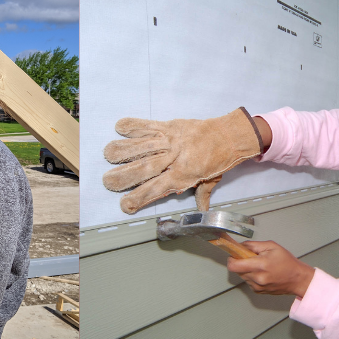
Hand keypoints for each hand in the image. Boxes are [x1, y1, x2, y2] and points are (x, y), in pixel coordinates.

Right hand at [102, 107, 263, 212]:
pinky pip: (149, 125)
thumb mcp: (211, 181)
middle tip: (108, 182)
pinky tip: (119, 127)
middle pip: (145, 169)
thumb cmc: (220, 160)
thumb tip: (200, 213)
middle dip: (124, 176)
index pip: (156, 189)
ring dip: (123, 150)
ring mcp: (171, 141)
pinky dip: (134, 125)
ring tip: (108, 154)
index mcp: (183, 176)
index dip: (139, 198)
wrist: (231, 134)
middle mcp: (174, 159)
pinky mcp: (171, 126)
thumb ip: (202, 196)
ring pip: (143, 146)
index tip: (125, 205)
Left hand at [227, 240, 315, 296]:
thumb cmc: (288, 263)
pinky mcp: (258, 291)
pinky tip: (263, 273)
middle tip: (252, 258)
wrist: (298, 279)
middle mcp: (257, 278)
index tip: (235, 254)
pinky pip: (248, 281)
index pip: (234, 265)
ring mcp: (257, 286)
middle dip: (241, 262)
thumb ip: (253, 245)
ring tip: (260, 266)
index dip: (232, 258)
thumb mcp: (272, 246)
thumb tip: (240, 246)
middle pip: (237, 270)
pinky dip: (252, 276)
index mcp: (260, 265)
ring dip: (247, 269)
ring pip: (242, 275)